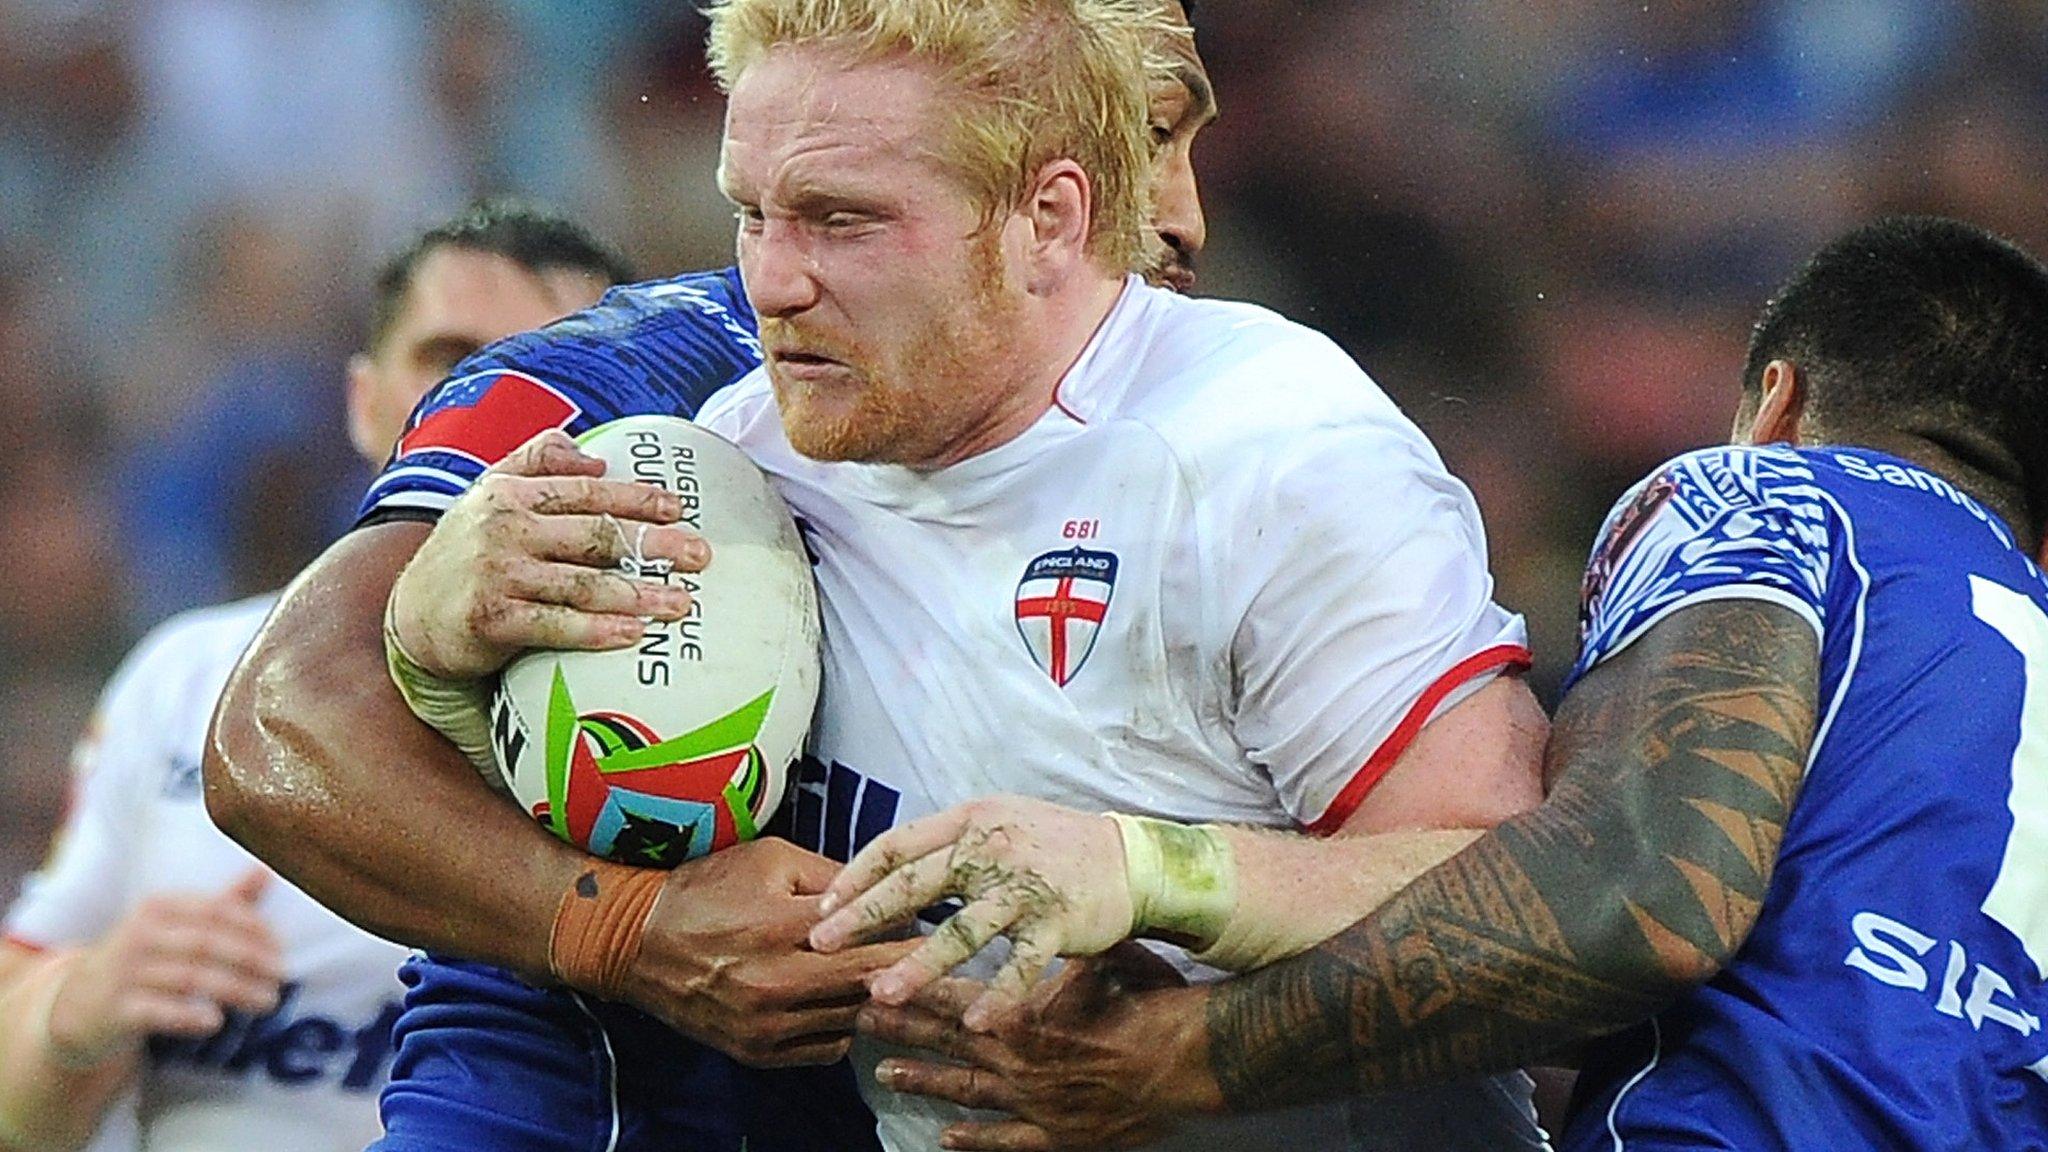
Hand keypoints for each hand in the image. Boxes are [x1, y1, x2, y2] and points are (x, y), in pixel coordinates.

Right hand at [45, 870, 281, 1063]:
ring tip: (268, 1001)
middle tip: (283, 976)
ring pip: (189, 979)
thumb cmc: (145, 958)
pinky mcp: (116, 1011)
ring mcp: (124, 973)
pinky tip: (216, 1022)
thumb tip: (267, 870)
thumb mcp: (176, 924)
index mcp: (158, 907)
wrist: (79, 1003)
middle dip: (251, 960)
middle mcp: (138, 935)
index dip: (254, 928)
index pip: (215, 911)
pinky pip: (157, 1012)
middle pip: (206, 944)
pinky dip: (188, 1016)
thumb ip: (223, 902)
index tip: (281, 948)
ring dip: (235, 990)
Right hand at [387, 429, 710, 679]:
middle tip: (699, 555)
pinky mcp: (492, 619)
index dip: (637, 498)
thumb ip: (536, 461)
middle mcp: (504, 528)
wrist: (409, 615)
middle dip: (653, 544)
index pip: (587, 491)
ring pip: (583, 583)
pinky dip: (597, 630)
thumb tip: (594, 455)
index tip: (679, 509)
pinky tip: (633, 633)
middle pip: (596, 534)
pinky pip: (556, 625)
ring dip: (638, 593)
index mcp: (511, 492)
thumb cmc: (465, 550)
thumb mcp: (490, 494)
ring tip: (681, 604)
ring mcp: (497, 573)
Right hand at [622, 837, 918, 1067]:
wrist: (634, 942)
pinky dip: (843, 1026)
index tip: (942, 927)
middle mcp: (777, 984)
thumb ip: (835, 877)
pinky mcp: (757, 1053)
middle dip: (910, 975)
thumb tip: (891, 894)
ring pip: (854, 1020)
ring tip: (902, 982)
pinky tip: (848, 1002)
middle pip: (870, 986)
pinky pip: (827, 1047)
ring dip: (879, 1002)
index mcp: (782, 928)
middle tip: (944, 963)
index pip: (873, 937)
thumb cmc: (707, 888)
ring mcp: (767, 1026)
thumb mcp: (772, 859)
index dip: (913, 934)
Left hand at [810, 796, 1133, 1023]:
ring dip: (918, 965)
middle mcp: (993, 848)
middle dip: (863, 916)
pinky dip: (998, 996)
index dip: (856, 874)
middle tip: (822, 944)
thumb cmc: (1056, 845)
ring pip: (961, 931)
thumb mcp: (999, 823)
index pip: (898, 844)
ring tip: (881, 993)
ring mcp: (1025, 887)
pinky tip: (973, 1022)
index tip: (823, 905)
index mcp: (971, 820)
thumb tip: (892, 869)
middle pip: (915, 884)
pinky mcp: (1057, 922)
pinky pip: (1020, 966)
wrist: (1131, 858)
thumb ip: (950, 842)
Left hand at [857, 948, 1212, 1150]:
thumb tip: (1048, 914)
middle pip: (946, 1041)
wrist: (1185, 1062)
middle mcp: (1016, 1058)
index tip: (875, 979)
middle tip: (860, 1022)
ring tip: (884, 1074)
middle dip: (902, 1030)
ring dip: (923, 1080)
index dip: (914, 986)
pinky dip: (976, 1140)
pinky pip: (1006, 1141)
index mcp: (1022, 1012)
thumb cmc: (1149, 1003)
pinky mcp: (1054, 1135)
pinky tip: (947, 1139)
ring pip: (964, 1090)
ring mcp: (1031, 1100)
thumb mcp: (1106, 958)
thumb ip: (1068, 944)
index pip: (954, 997)